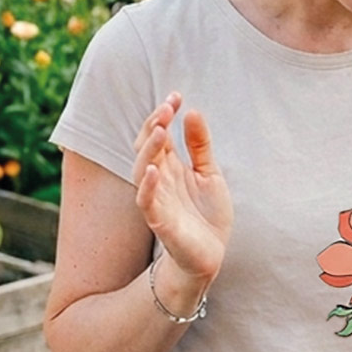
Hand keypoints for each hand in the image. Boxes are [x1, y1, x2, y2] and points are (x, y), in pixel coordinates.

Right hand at [132, 92, 233, 282]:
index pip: (159, 134)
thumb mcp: (209, 174)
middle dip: (154, 125)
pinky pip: (147, 202)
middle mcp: (160, 180)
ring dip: (148, 149)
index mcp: (170, 166)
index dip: (164, 114)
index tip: (176, 96)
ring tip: (159, 130)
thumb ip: (200, 146)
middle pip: (147, 147)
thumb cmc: (206, 215)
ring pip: (142, 170)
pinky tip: (153, 169)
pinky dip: (148, 186)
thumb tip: (192, 111)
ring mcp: (157, 200)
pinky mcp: (160, 222)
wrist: (210, 255)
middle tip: (167, 107)